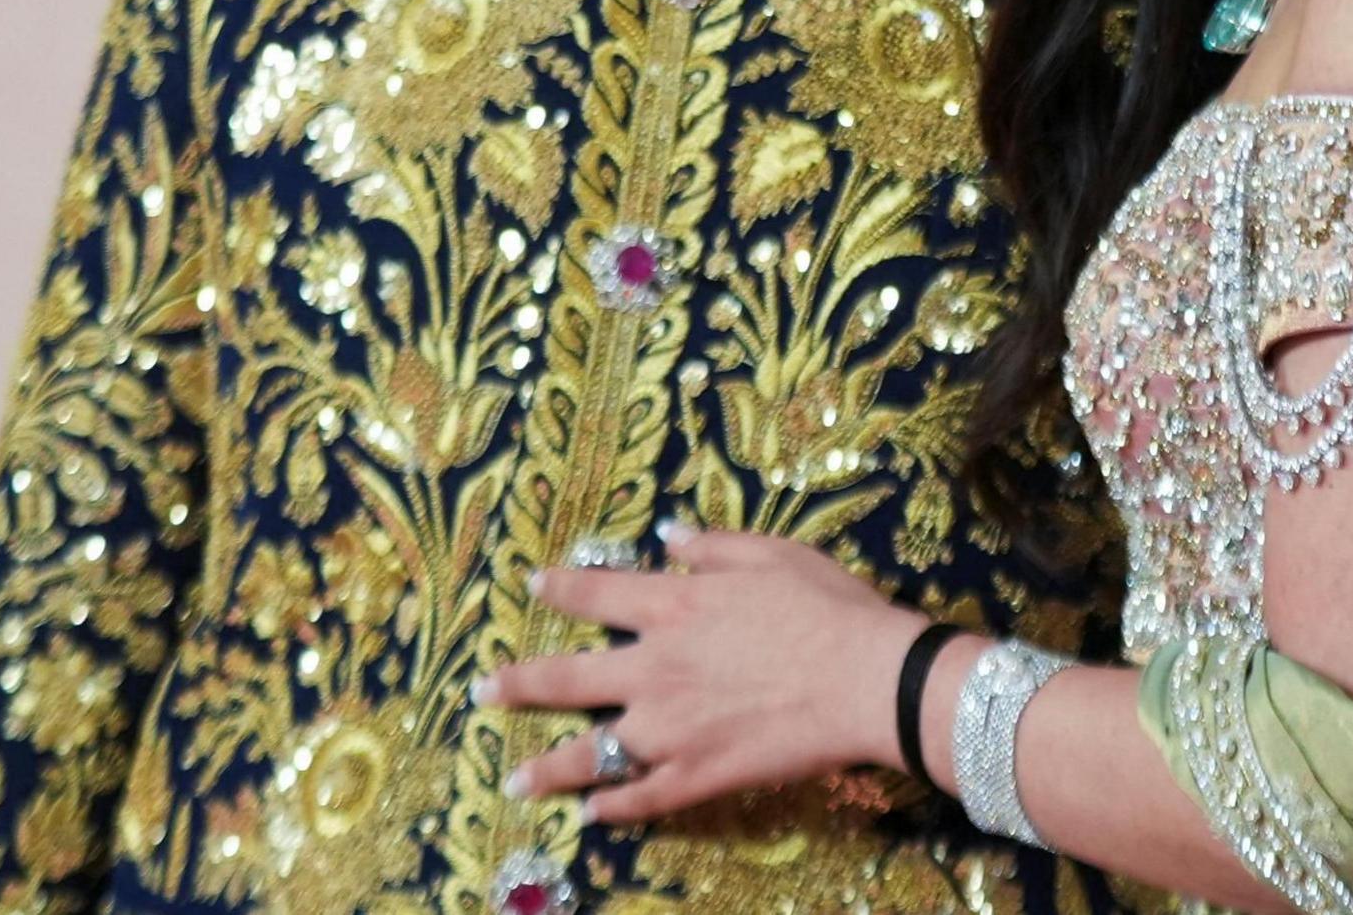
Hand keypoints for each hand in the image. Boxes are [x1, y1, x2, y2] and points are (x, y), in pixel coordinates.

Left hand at [477, 527, 926, 823]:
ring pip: (592, 751)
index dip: (561, 587)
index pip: (597, 593)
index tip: (534, 585)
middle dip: (520, 684)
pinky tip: (593, 814)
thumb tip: (670, 537)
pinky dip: (615, 807)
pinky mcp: (699, 774)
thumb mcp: (771, 553)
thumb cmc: (827, 607)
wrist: (868, 679)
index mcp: (673, 605)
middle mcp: (656, 666)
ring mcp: (671, 728)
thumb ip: (712, 546)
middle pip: (568, 677)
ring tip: (515, 780)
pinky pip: (644, 796)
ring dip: (549, 767)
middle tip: (484, 690)